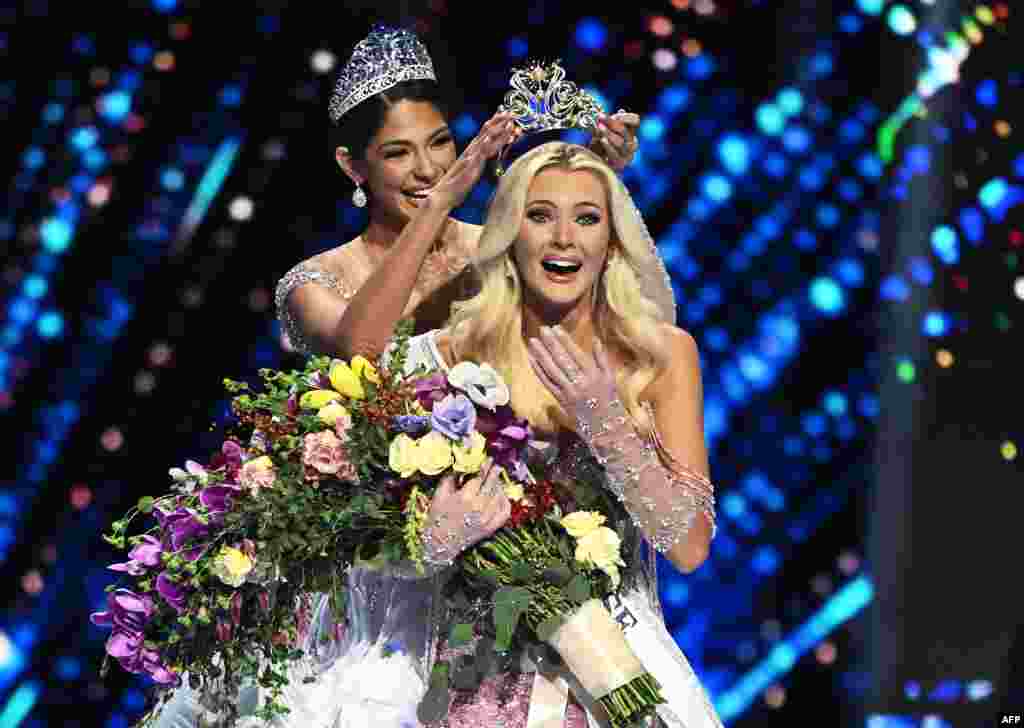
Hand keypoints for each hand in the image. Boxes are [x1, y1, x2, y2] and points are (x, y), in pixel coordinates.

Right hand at [421, 457, 510, 565]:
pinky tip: (499, 495)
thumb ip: (452, 476)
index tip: (489, 458)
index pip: (480, 476)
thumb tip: (463, 463)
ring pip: (499, 495)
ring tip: (494, 479)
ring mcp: (487, 518)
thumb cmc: (437, 517)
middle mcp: (479, 507)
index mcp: (465, 497)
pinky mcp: (491, 528)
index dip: (485, 466)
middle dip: (494, 472)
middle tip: (496, 464)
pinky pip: (504, 510)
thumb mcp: (440, 493)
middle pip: (492, 483)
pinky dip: (504, 500)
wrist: (439, 544)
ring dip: (498, 485)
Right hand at [429, 112, 519, 210]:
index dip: (497, 121)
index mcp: (473, 149)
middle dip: (500, 121)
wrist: (444, 194)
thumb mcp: (474, 167)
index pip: (486, 131)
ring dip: (498, 132)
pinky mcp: (469, 167)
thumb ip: (482, 158)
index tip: (507, 112)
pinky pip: (478, 155)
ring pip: (486, 141)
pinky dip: (484, 146)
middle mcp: (472, 150)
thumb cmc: (459, 183)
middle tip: (512, 113)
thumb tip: (492, 149)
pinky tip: (489, 139)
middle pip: (487, 131)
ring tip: (509, 124)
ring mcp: (470, 157)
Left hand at [526, 326, 623, 444]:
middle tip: (542, 329)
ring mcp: (568, 392)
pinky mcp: (560, 400)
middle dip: (551, 344)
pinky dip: (538, 371)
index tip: (556, 328)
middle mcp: (580, 382)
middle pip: (562, 360)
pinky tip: (532, 360)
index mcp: (593, 375)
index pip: (576, 354)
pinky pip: (547, 383)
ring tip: (533, 341)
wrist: (605, 426)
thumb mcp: (610, 377)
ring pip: (552, 371)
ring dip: (541, 355)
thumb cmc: (609, 399)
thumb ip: (602, 357)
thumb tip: (595, 339)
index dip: (565, 340)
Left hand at [590, 111, 640, 171]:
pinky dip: (608, 146)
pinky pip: (615, 155)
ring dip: (609, 134)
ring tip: (600, 128)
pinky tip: (602, 140)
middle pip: (625, 131)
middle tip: (601, 118)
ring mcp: (627, 155)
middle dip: (612, 123)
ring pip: (620, 142)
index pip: (635, 121)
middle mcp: (632, 144)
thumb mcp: (603, 130)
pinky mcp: (620, 165)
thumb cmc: (599, 144)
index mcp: (630, 132)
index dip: (626, 117)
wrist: (594, 162)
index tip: (615, 115)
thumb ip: (609, 122)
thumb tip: (617, 112)